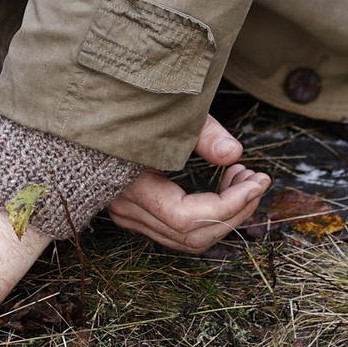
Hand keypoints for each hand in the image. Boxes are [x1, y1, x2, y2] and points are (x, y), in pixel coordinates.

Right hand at [105, 114, 269, 254]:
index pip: (187, 217)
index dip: (229, 204)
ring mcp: (130, 215)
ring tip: (244, 178)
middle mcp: (127, 209)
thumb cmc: (127, 107)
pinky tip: (225, 184)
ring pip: (188, 239)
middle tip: (257, 180)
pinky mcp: (138, 212)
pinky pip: (180, 229)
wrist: (90, 114)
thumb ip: (202, 133)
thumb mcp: (169, 112)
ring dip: (225, 214)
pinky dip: (209, 215)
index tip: (258, 180)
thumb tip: (235, 154)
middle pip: (192, 236)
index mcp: (129, 186)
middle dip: (235, 211)